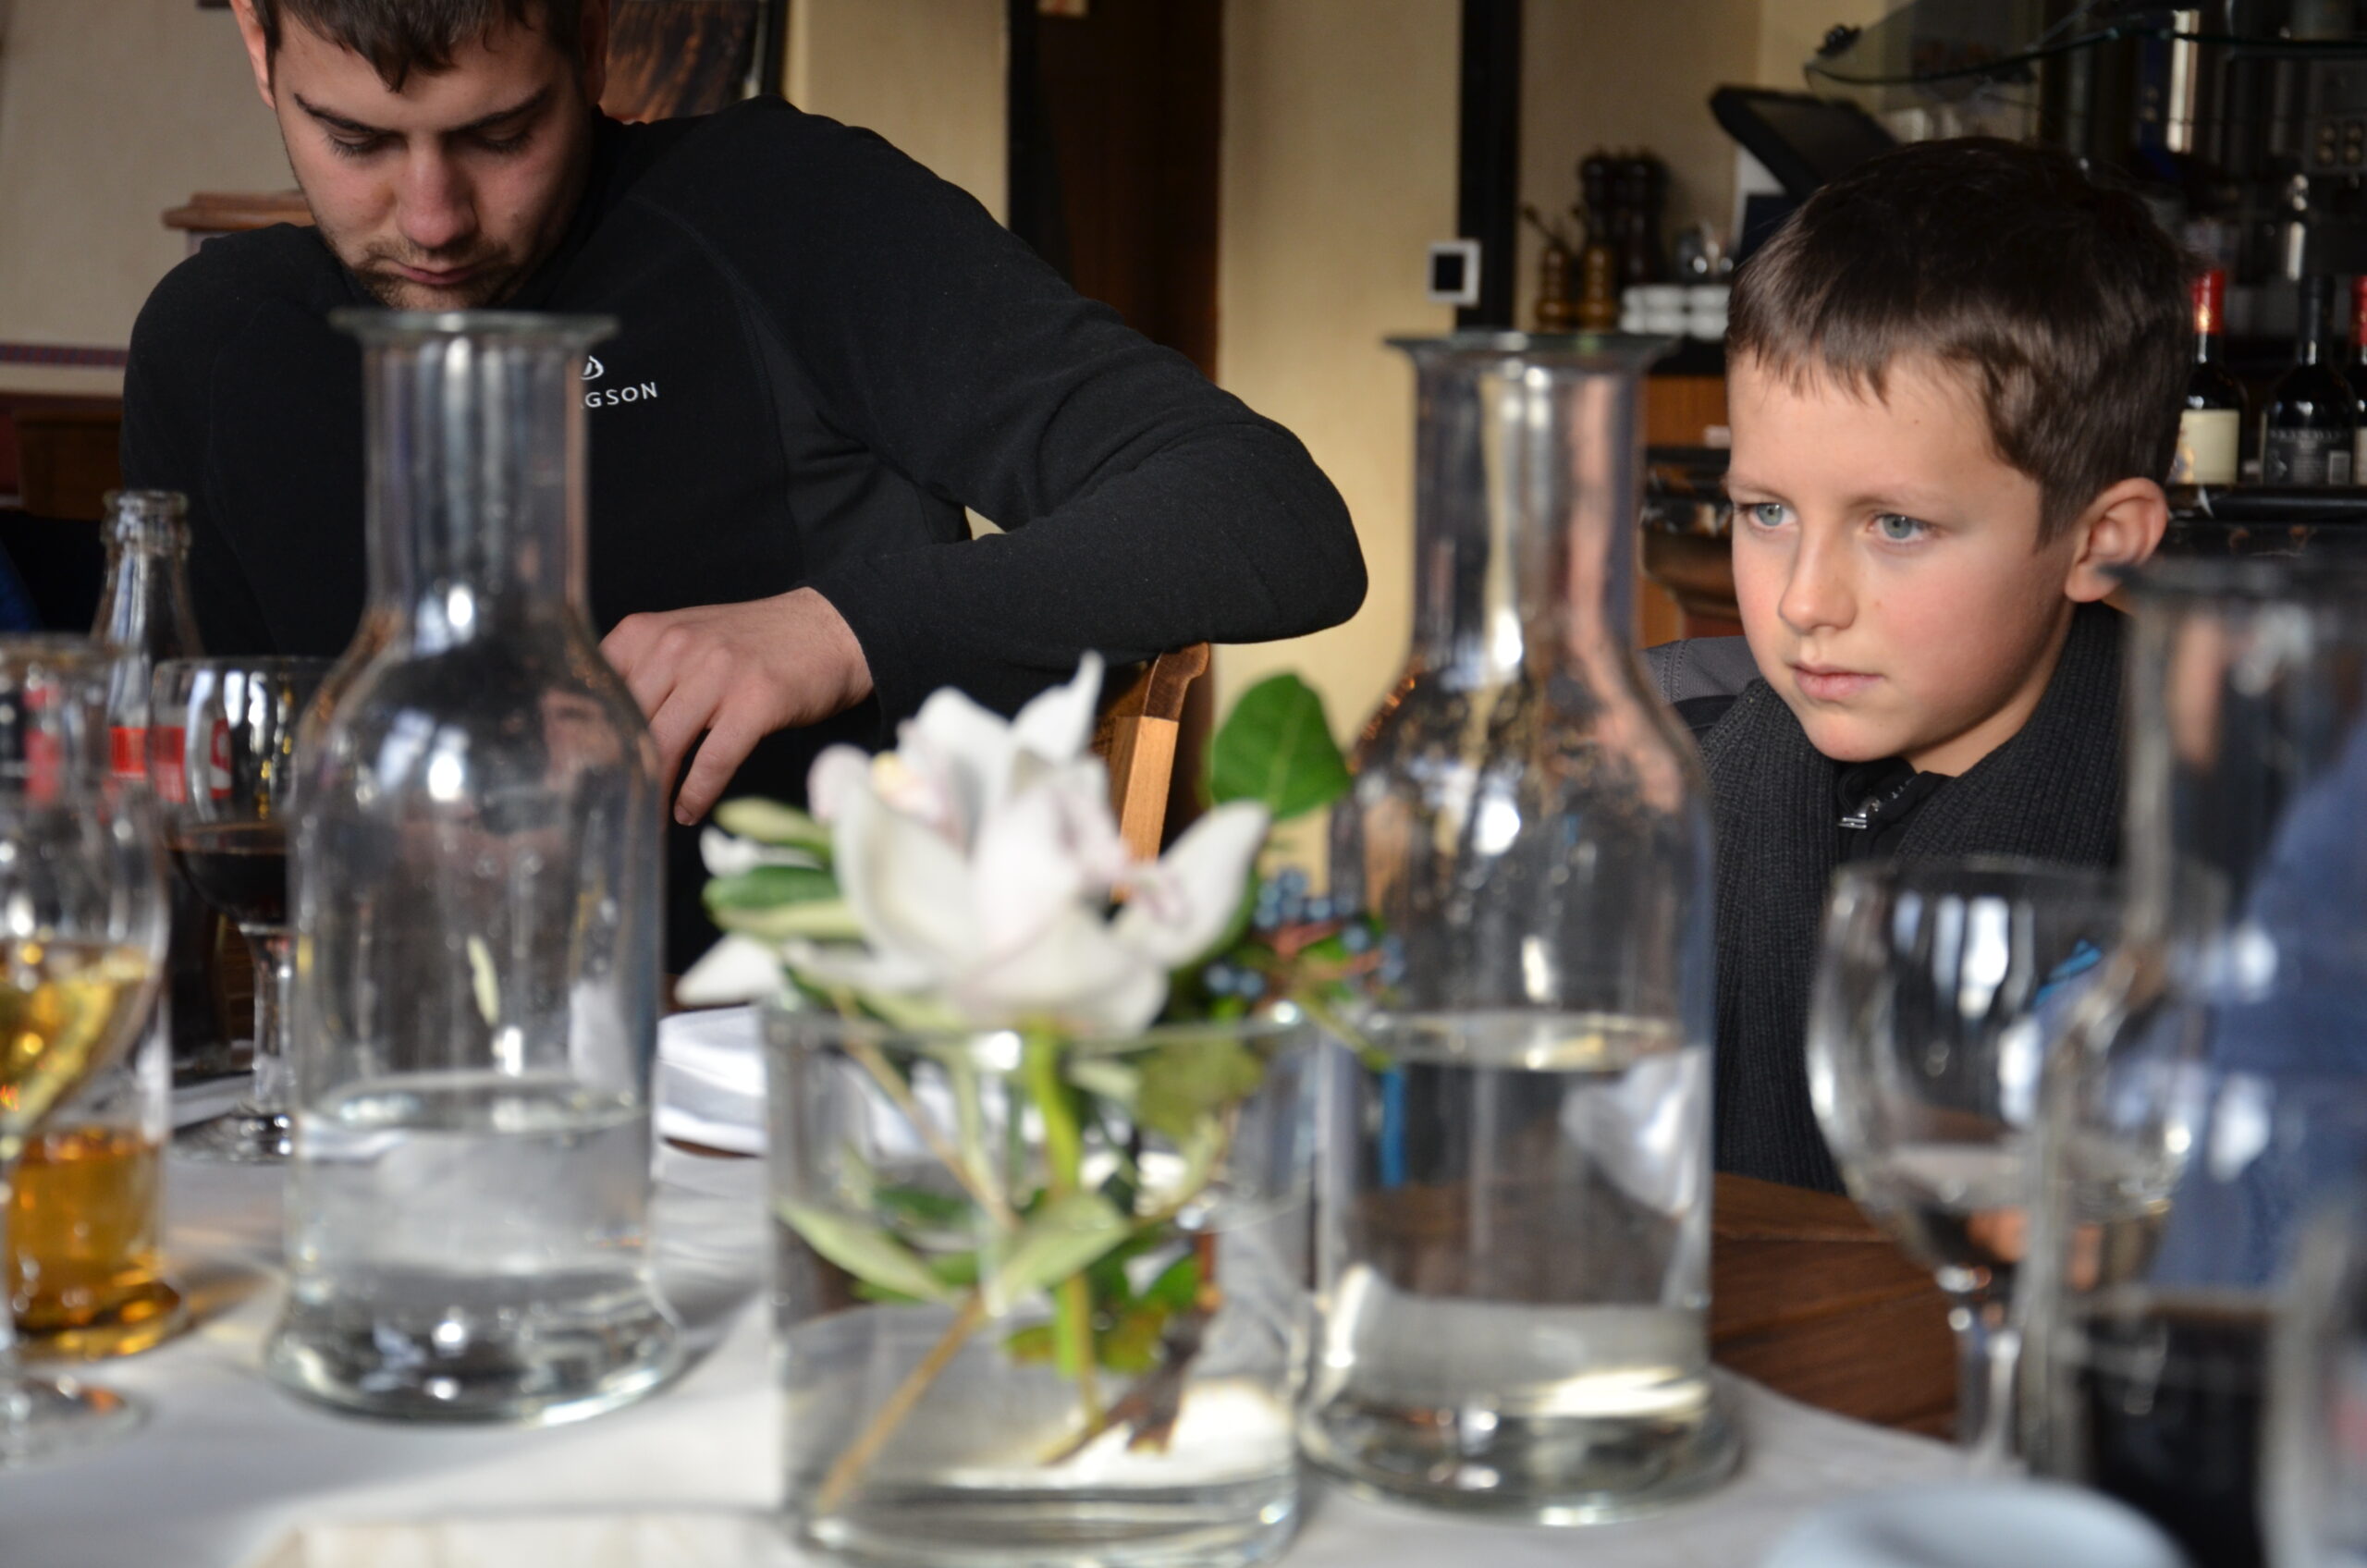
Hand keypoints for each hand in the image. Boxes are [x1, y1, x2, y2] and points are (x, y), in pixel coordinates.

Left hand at [602, 587, 873, 824]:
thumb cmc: (756, 645)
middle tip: (611, 803)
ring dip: (655, 789)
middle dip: (617, 770)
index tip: (569, 768)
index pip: (595, 688)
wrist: (831, 629)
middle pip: (628, 723)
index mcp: (651, 633)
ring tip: (650, 815)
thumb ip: (645, 674)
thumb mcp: (689, 642)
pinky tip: (689, 810)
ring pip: (665, 744)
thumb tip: (597, 730)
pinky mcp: (756, 700)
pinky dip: (697, 792)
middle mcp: (679, 646)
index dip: (579, 733)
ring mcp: (719, 672)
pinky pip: (714, 759)